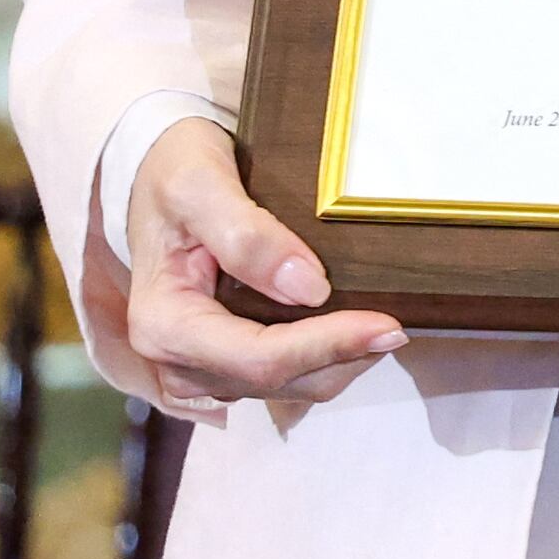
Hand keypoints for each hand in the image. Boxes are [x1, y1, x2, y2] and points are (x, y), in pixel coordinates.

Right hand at [118, 114, 404, 410]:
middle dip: (341, 357)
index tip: (384, 325)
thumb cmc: (175, 171)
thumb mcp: (199, 185)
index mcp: (163, 325)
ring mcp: (200, 367)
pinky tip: (353, 327)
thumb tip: (309, 289)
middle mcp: (176, 361)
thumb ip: (246, 236)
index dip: (324, 346)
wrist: (159, 176)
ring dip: (338, 363)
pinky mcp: (223, 362)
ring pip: (285, 387)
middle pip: (275, 380)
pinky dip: (323, 358)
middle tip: (399, 327)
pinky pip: (282, 376)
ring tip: (383, 328)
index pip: (255, 357)